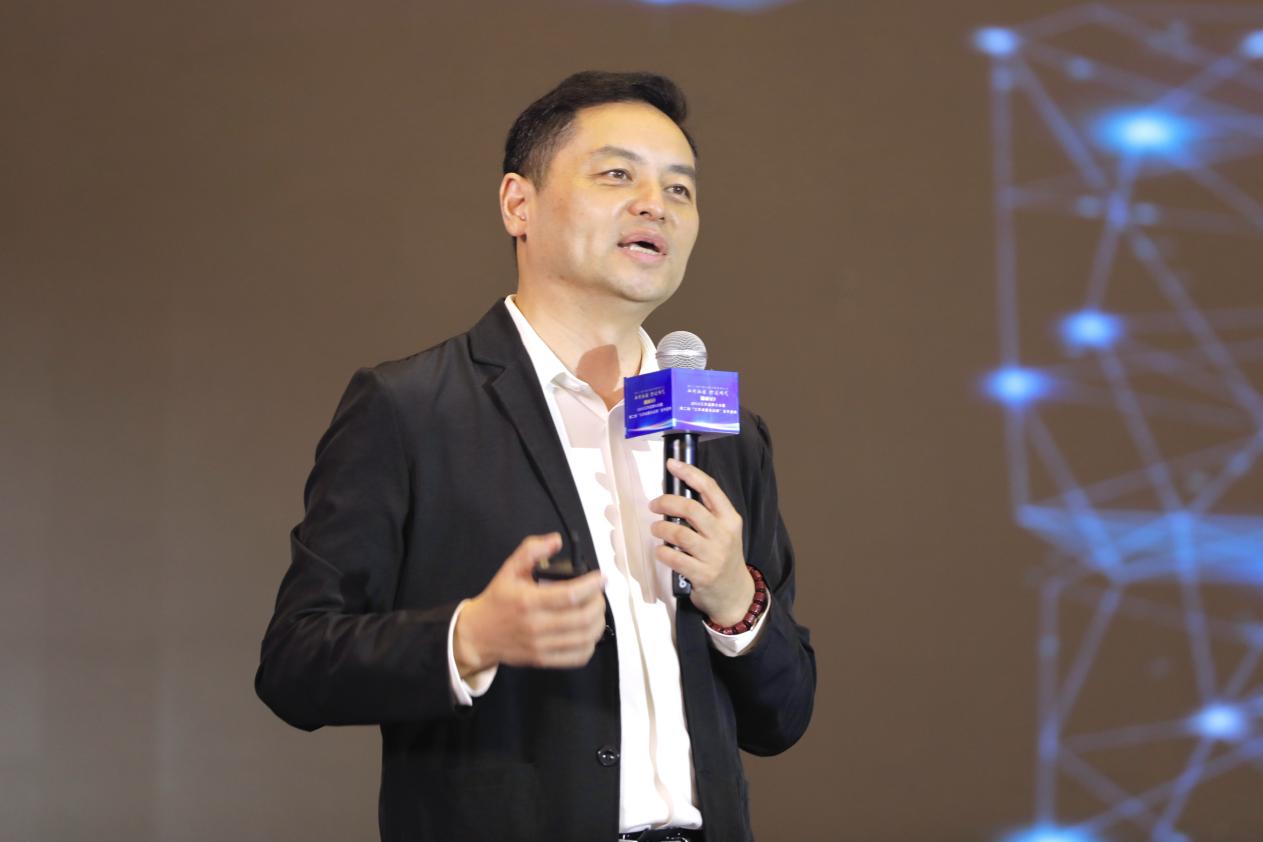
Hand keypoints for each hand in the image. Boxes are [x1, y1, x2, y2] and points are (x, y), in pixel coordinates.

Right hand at [453, 533, 606, 677]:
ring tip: (596, 611)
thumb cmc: (497, 601)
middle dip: (599, 603)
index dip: (592, 585)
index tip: (601, 577)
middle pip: (582, 618)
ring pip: (584, 639)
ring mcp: (541, 646)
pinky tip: (588, 632)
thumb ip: (531, 550)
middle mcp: (536, 626)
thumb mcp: (509, 569)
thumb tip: (555, 541)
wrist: (478, 634)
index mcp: (529, 601)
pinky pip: (577, 657)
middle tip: (599, 593)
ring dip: (598, 623)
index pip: (570, 595)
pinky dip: (590, 644)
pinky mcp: (543, 661)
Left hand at [649, 459, 754, 627]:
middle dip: (666, 502)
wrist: (735, 593)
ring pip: (678, 533)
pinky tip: (661, 551)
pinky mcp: (702, 575)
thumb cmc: (723, 556)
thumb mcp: (724, 531)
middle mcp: (724, 535)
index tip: (672, 464)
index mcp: (730, 519)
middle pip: (690, 508)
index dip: (689, 473)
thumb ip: (705, 513)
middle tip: (654, 505)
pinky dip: (662, 552)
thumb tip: (673, 492)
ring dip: (660, 528)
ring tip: (656, 529)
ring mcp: (714, 556)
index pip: (710, 488)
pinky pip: (674, 558)